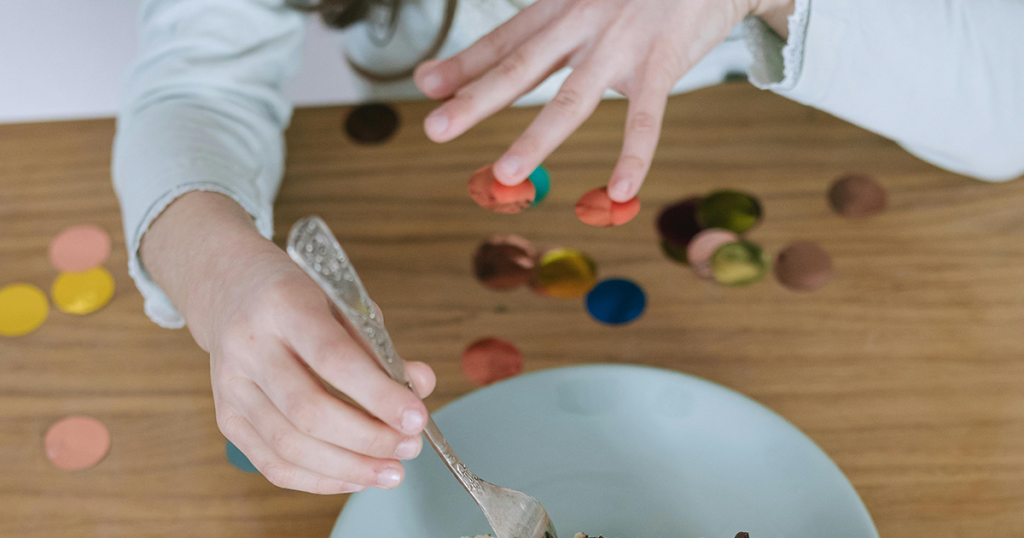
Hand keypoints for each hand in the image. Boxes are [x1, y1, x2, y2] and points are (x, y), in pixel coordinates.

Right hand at [142, 192, 435, 493]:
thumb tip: (421, 386)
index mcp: (283, 305)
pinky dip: (319, 479)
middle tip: (410, 447)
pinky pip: (272, 464)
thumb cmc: (299, 298)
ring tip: (391, 471)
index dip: (378, 395)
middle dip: (368, 439)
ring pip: (290, 445)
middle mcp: (249, 346)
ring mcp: (230, 386)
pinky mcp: (226, 417)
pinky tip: (354, 477)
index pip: (333, 358)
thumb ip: (380, 347)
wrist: (233, 290)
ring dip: (348, 467)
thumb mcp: (343, 303)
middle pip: (309, 411)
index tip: (417, 418)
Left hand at [415, 0, 791, 201]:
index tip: (426, 86)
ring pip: (571, 99)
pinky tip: (618, 191)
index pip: (504, 41)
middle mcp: (582, 22)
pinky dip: (633, 156)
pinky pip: (645, 119)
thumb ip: (539, 31)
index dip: (463, 65)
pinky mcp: (661, 64)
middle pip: (520, 67)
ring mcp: (620, 45)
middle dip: (475, 100)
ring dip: (536, 139)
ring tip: (504, 175)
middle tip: (434, 129)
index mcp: (561, 5)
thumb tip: (493, 60)